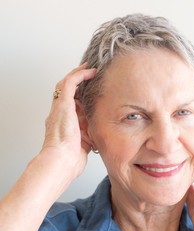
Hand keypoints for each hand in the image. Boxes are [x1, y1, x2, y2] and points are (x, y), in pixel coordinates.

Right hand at [0, 63, 96, 230]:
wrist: (61, 162)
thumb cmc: (70, 159)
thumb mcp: (84, 144)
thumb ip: (89, 136)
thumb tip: (98, 137)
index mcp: (63, 123)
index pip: (70, 104)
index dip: (79, 95)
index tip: (89, 90)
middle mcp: (59, 113)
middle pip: (66, 92)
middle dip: (76, 81)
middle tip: (87, 73)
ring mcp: (59, 108)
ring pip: (65, 84)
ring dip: (77, 74)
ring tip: (88, 68)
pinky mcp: (63, 105)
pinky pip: (69, 83)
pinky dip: (79, 75)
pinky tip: (89, 71)